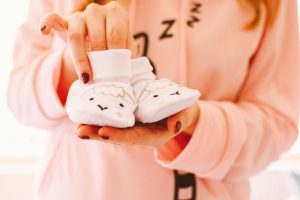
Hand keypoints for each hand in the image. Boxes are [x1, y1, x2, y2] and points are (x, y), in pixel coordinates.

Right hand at [39, 1, 137, 102]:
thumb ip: (129, 53)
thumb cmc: (114, 44)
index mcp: (116, 14)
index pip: (116, 34)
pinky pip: (53, 19)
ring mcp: (79, 16)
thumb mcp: (126, 46)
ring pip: (76, 36)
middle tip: (102, 78)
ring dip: (80, 60)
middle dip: (99, 60)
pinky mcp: (64, 22)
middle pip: (96, 37)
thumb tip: (129, 66)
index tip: (117, 71)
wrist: (98, 41)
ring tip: (85, 78)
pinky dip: (47, 24)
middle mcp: (97, 11)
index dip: (116, 54)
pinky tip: (44, 31)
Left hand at [76, 103, 199, 147]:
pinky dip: (98, 119)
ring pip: (111, 129)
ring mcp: (132, 127)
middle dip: (99, 135)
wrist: (178, 107)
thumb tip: (174, 126)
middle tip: (81, 131)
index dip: (120, 137)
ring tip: (77, 127)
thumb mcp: (186, 112)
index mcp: (153, 135)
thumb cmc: (183, 109)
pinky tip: (84, 115)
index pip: (135, 138)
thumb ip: (182, 118)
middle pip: (118, 137)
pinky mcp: (128, 117)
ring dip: (94, 128)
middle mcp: (140, 134)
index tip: (104, 133)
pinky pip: (112, 119)